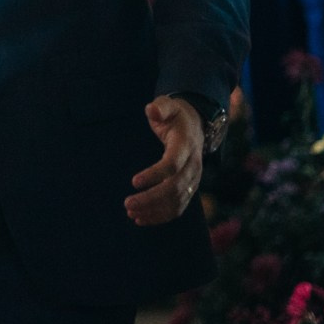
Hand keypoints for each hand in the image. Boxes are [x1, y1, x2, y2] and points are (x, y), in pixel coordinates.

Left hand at [126, 96, 201, 225]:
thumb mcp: (168, 105)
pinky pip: (179, 207)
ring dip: (155, 210)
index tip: (134, 182)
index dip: (155, 175)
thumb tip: (152, 110)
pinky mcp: (190, 188)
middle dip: (151, 198)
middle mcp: (193, 165)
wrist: (195, 125)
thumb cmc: (175, 115)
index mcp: (186, 145)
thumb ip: (160, 107)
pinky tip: (142, 219)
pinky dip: (162, 216)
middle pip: (175, 188)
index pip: (172, 165)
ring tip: (132, 213)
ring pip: (177, 201)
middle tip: (127, 204)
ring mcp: (194, 179)